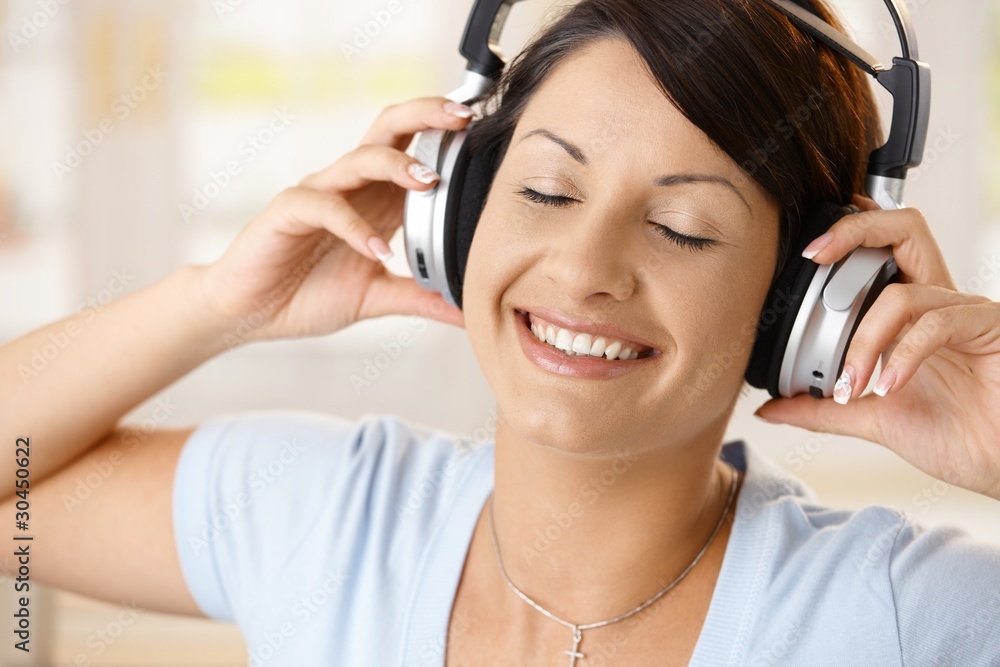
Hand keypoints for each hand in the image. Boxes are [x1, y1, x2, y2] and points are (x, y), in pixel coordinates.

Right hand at [200, 97, 474, 341]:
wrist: (249, 313)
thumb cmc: (306, 294)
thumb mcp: (375, 297)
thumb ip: (419, 298)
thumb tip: (465, 312)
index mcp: (376, 201)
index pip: (414, 150)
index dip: (444, 135)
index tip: (482, 131)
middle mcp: (350, 188)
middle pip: (388, 131)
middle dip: (425, 117)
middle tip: (461, 119)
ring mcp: (317, 195)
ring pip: (359, 159)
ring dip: (397, 165)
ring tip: (428, 181)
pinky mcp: (287, 211)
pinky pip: (324, 206)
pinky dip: (354, 226)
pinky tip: (378, 249)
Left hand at [754, 195, 999, 500]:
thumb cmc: (956, 436)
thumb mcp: (871, 418)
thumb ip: (820, 408)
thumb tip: (767, 408)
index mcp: (913, 313)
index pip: (883, 248)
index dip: (848, 233)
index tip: (806, 252)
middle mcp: (941, 300)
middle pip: (904, 229)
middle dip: (854, 232)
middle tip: (814, 257)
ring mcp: (967, 311)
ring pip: (902, 295)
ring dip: (862, 341)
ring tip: (849, 389)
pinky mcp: (990, 328)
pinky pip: (936, 324)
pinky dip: (902, 355)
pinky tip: (887, 388)